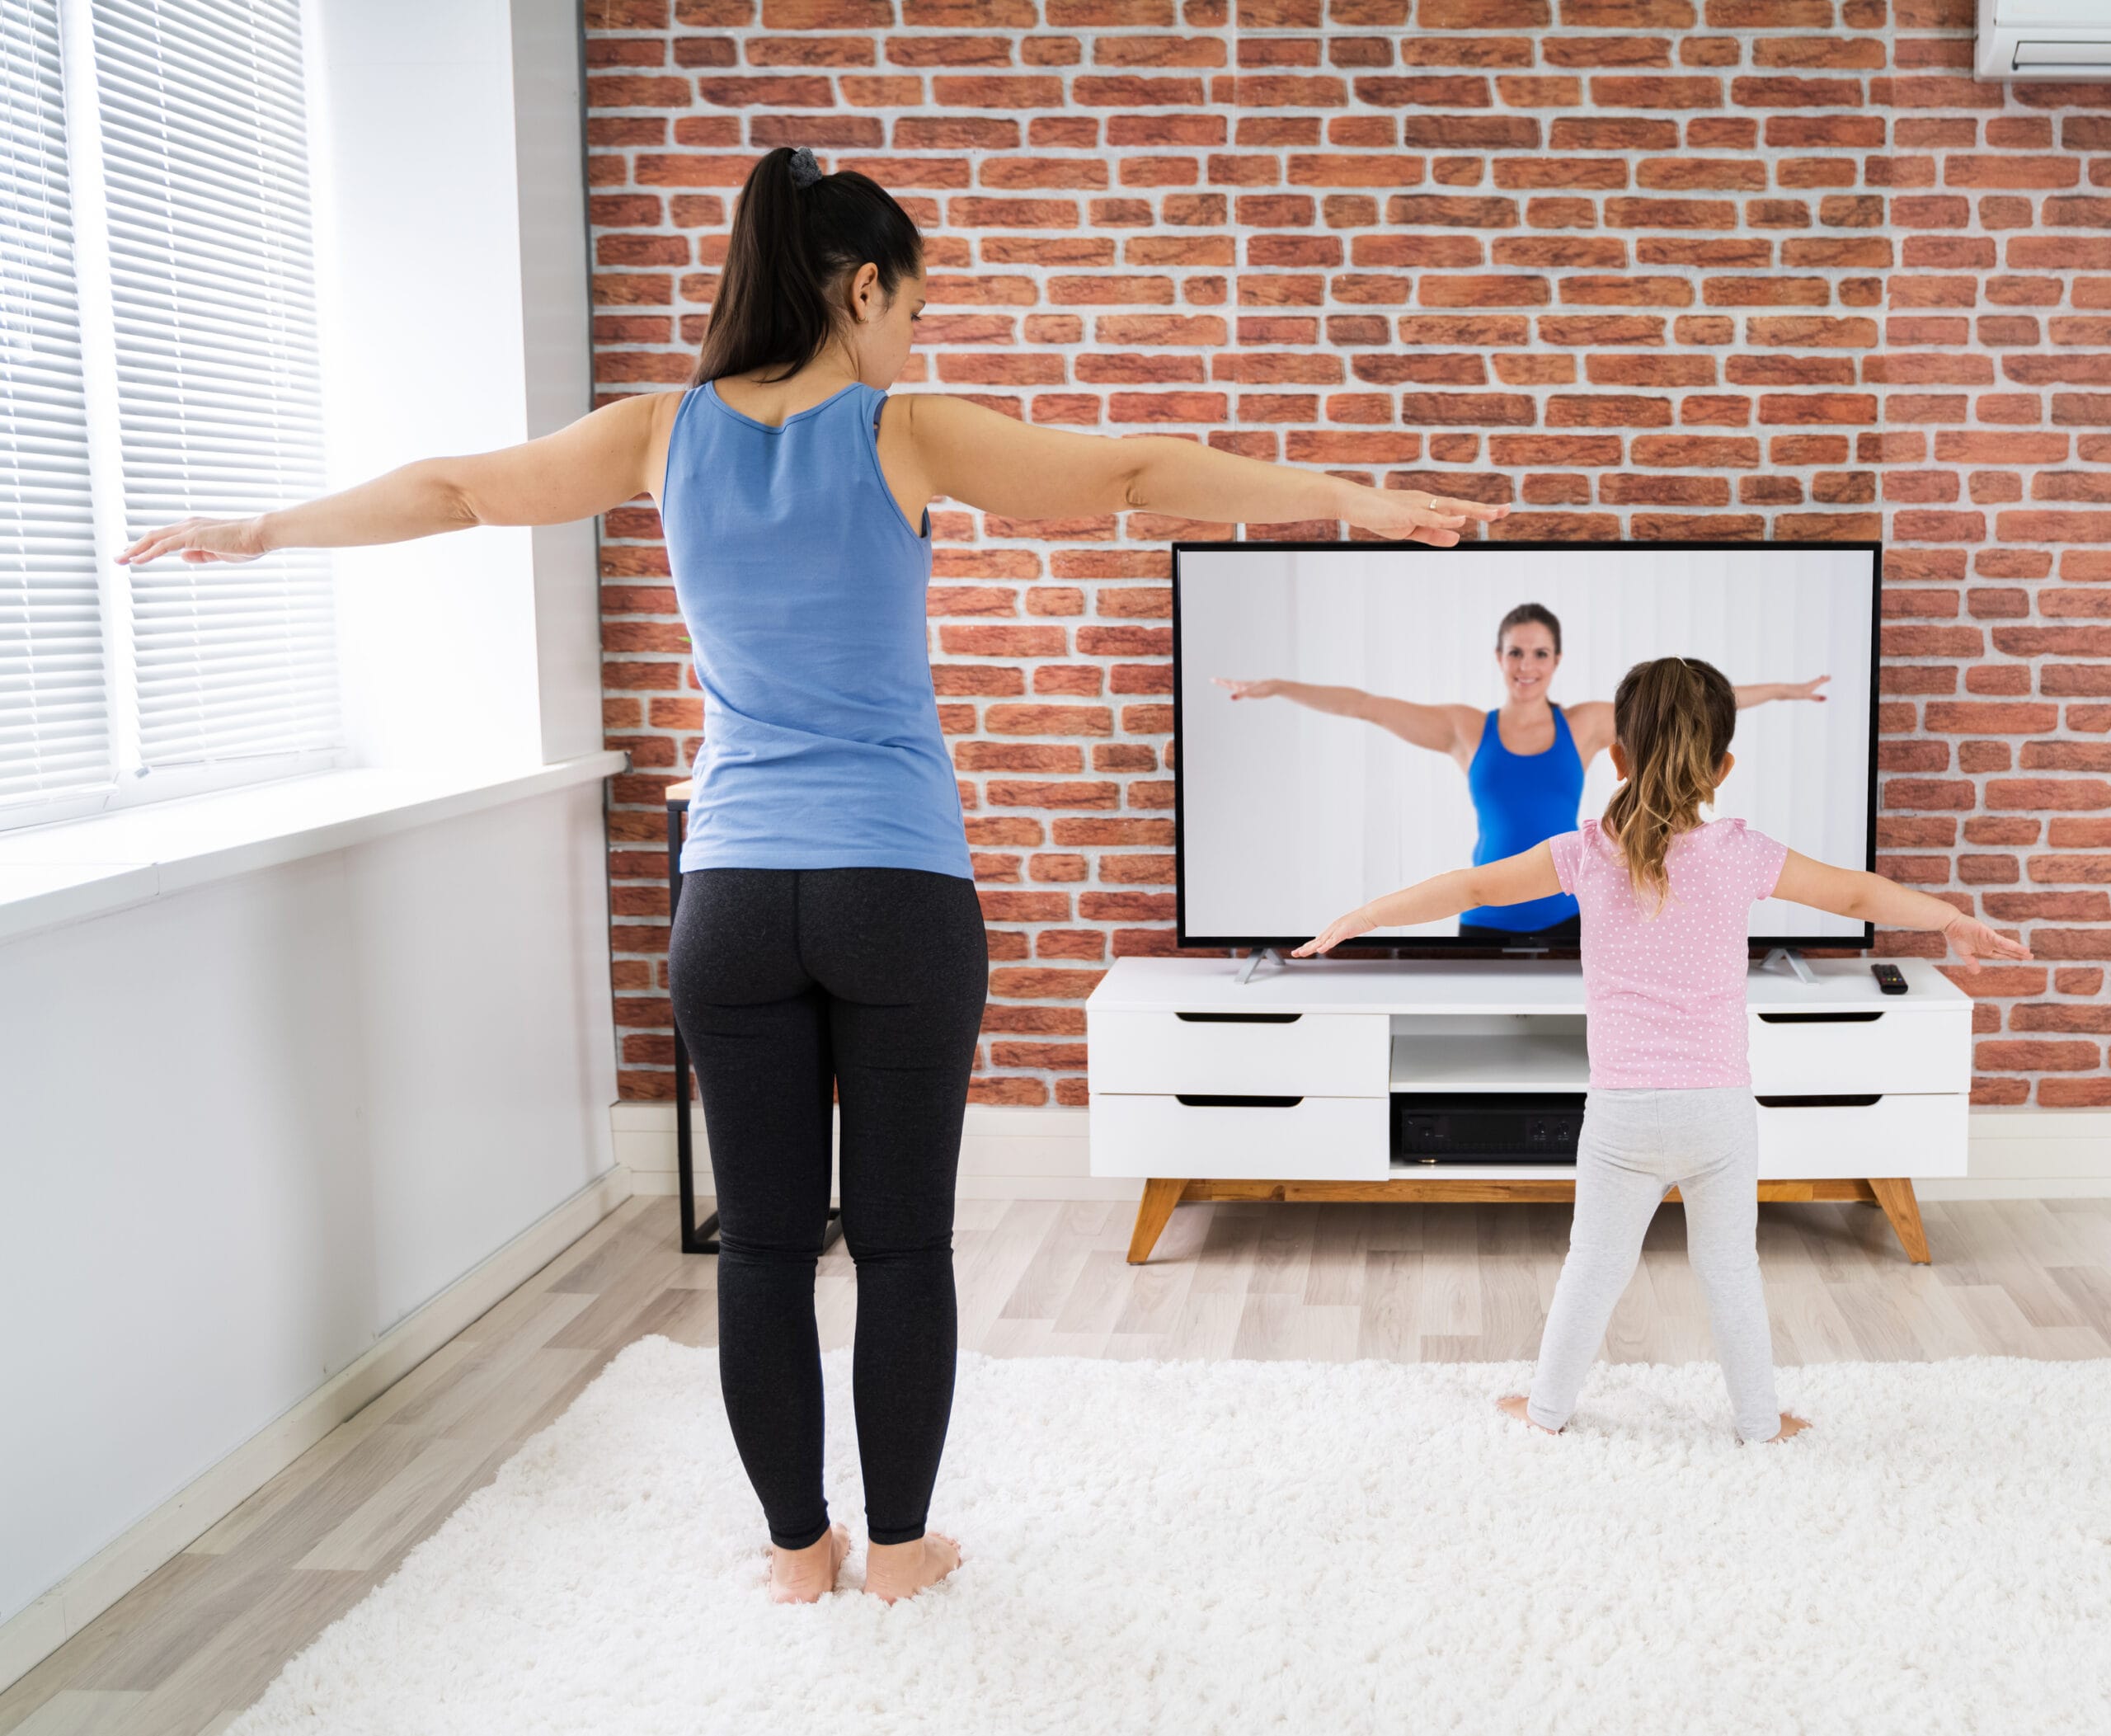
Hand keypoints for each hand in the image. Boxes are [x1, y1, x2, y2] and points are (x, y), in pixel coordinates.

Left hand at [117, 515, 267, 565]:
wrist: (259, 535)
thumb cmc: (245, 544)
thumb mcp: (219, 553)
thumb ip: (201, 555)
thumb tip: (183, 557)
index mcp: (194, 529)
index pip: (165, 537)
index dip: (148, 546)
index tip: (135, 554)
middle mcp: (187, 525)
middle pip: (154, 536)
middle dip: (134, 547)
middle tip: (119, 557)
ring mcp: (189, 529)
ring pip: (154, 539)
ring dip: (135, 549)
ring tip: (120, 559)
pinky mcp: (193, 537)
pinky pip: (165, 545)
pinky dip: (149, 552)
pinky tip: (138, 560)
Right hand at [1212, 676, 1285, 701]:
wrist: (1273, 686)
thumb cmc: (1263, 688)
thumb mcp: (1251, 692)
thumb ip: (1241, 694)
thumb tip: (1231, 697)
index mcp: (1241, 685)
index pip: (1228, 683)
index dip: (1220, 682)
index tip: (1212, 679)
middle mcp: (1242, 685)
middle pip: (1229, 683)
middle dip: (1221, 682)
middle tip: (1212, 679)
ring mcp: (1246, 688)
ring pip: (1234, 686)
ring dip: (1227, 684)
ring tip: (1221, 683)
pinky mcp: (1250, 691)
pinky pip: (1240, 690)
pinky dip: (1235, 690)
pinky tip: (1235, 691)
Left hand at [1291, 904, 1376, 957]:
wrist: (1370, 914)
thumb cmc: (1361, 922)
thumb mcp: (1347, 931)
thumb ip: (1339, 936)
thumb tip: (1335, 940)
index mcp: (1332, 930)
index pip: (1318, 940)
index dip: (1308, 946)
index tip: (1300, 951)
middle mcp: (1332, 929)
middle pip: (1316, 941)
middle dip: (1305, 948)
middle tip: (1295, 953)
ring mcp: (1337, 930)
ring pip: (1322, 941)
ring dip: (1311, 947)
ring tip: (1302, 953)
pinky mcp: (1344, 931)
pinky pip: (1333, 940)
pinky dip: (1326, 945)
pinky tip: (1320, 950)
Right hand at [1344, 485, 1509, 547]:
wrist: (1355, 504)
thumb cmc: (1381, 514)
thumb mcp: (1411, 529)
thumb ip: (1434, 534)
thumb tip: (1459, 537)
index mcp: (1430, 507)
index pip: (1459, 508)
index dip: (1481, 510)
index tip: (1501, 511)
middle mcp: (1427, 502)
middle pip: (1460, 505)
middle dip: (1484, 509)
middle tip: (1507, 510)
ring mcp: (1417, 506)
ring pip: (1449, 508)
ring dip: (1471, 511)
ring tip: (1492, 514)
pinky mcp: (1406, 512)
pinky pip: (1429, 516)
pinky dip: (1445, 519)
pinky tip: (1460, 521)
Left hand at [1785, 675, 1829, 702]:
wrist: (1778, 691)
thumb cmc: (1792, 692)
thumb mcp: (1805, 695)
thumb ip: (1815, 697)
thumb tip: (1826, 698)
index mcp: (1808, 686)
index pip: (1818, 682)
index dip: (1824, 679)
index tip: (1830, 676)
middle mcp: (1804, 686)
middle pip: (1814, 682)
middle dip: (1820, 680)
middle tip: (1825, 676)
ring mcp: (1798, 689)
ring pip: (1807, 686)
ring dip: (1813, 684)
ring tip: (1816, 682)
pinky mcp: (1792, 692)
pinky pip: (1801, 691)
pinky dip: (1805, 689)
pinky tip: (1802, 691)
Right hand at [1938, 913, 2030, 970]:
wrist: (1950, 924)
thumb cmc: (1955, 936)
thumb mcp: (1964, 954)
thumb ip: (1971, 963)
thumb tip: (1977, 972)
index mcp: (1984, 948)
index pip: (2001, 954)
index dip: (2011, 957)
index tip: (2021, 959)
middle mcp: (1989, 944)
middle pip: (2007, 950)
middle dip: (2018, 954)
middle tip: (2031, 956)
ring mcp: (1989, 938)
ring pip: (2006, 946)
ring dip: (2017, 949)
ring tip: (2028, 953)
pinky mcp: (1987, 933)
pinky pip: (1999, 940)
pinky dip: (2008, 944)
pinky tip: (2016, 947)